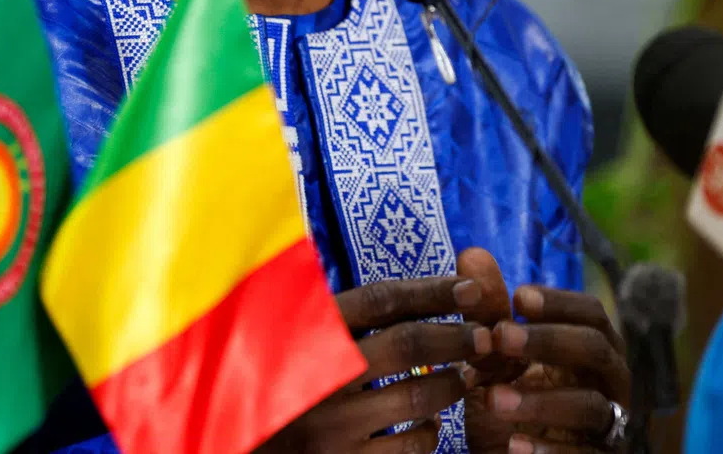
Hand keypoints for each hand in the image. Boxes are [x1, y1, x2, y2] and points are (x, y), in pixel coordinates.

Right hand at [255, 275, 492, 452]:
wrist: (236, 441)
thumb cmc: (265, 380)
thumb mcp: (285, 333)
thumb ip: (332, 311)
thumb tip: (396, 286)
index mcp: (308, 331)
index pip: (382, 300)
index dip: (430, 290)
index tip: (469, 287)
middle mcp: (321, 375)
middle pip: (408, 345)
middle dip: (455, 336)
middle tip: (486, 335)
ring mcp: (332, 426)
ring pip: (416, 397)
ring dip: (452, 384)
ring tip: (467, 375)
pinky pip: (407, 447)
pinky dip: (429, 431)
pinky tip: (433, 421)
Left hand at [467, 283, 629, 453]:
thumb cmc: (513, 397)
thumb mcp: (496, 358)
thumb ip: (488, 312)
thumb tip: (470, 253)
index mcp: (592, 346)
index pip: (591, 312)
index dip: (558, 302)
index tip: (518, 297)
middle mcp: (611, 381)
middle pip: (596, 348)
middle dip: (548, 340)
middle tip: (501, 337)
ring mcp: (613, 425)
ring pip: (591, 405)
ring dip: (540, 400)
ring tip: (492, 399)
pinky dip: (551, 451)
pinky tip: (514, 446)